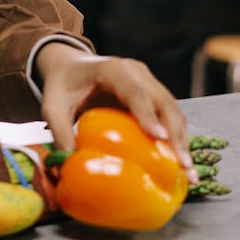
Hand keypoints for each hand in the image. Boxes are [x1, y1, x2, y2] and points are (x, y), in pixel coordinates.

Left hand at [34, 42, 195, 180]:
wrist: (70, 66)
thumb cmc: (62, 85)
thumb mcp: (52, 106)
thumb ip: (59, 131)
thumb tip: (70, 164)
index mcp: (112, 69)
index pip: (134, 91)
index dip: (147, 114)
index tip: (159, 137)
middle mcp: (136, 72)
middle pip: (163, 102)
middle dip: (175, 134)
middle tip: (182, 165)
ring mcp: (149, 82)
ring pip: (173, 111)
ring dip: (183, 141)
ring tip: (188, 173)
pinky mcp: (153, 95)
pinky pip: (170, 117)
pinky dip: (178, 140)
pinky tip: (180, 164)